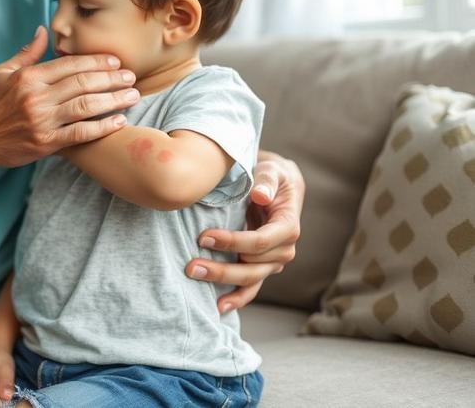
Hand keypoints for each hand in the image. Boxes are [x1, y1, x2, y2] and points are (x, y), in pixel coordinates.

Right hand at [0, 26, 139, 168]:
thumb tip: (43, 30)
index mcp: (28, 77)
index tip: (114, 61)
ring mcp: (42, 120)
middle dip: (111, 78)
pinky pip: (80, 133)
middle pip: (83, 83)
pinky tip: (119, 121)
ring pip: (86, 106)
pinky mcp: (46, 143)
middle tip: (131, 76)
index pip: (69, 64)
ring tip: (133, 96)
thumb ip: (26, 53)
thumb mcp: (3, 73)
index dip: (96, 61)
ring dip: (113, 100)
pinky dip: (102, 127)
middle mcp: (37, 97)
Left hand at [185, 151, 303, 312]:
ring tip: (194, 279)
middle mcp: (284, 249)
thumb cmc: (272, 176)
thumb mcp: (272, 171)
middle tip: (191, 266)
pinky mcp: (262, 267)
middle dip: (221, 269)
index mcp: (288, 227)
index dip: (232, 242)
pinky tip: (217, 307)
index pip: (259, 242)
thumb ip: (266, 181)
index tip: (203, 237)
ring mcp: (273, 262)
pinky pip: (251, 287)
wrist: (276, 185)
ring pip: (249, 280)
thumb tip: (260, 196)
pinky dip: (236, 299)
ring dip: (222, 282)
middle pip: (252, 266)